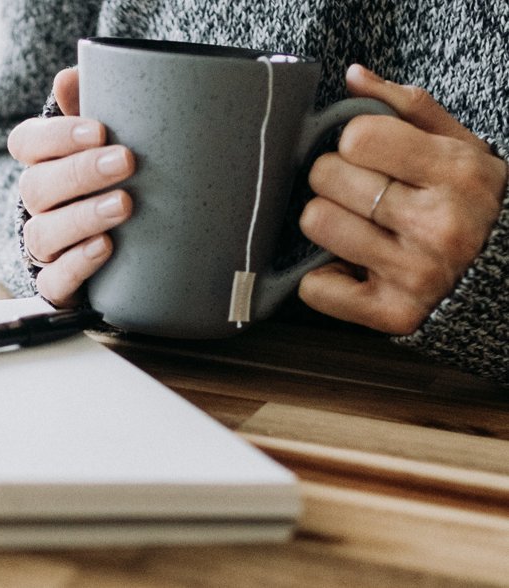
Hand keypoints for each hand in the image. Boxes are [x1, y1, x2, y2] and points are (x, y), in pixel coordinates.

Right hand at [7, 68, 134, 306]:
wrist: (141, 243)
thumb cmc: (121, 176)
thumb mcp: (112, 140)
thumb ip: (94, 106)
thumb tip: (69, 78)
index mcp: (43, 162)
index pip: (27, 143)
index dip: (57, 137)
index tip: (100, 129)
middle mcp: (37, 204)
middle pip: (36, 187)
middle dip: (81, 173)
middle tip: (126, 162)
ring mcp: (45, 246)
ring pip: (43, 234)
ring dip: (81, 218)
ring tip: (123, 205)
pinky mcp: (58, 284)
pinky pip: (53, 281)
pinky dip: (76, 265)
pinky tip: (105, 248)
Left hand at [300, 64, 507, 333]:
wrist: (504, 275)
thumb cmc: (469, 201)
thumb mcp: (458, 145)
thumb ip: (406, 106)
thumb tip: (353, 76)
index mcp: (458, 173)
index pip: (358, 137)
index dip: (353, 142)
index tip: (368, 154)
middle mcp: (440, 225)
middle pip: (327, 179)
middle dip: (333, 180)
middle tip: (359, 192)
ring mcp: (417, 273)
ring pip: (316, 223)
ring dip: (326, 222)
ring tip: (356, 225)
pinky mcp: (392, 314)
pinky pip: (315, 287)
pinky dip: (324, 278)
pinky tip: (353, 267)